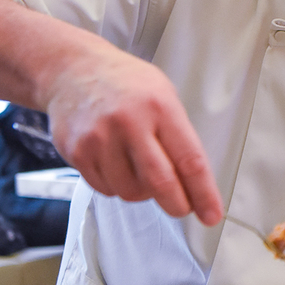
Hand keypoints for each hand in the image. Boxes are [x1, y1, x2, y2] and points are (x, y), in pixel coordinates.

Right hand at [45, 47, 223, 224]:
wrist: (72, 70)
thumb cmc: (126, 85)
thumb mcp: (164, 96)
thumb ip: (178, 137)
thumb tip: (195, 185)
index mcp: (159, 107)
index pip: (190, 160)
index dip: (203, 193)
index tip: (211, 214)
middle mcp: (129, 122)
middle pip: (160, 182)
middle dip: (177, 205)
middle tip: (182, 208)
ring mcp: (99, 138)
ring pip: (131, 192)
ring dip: (143, 192)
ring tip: (140, 168)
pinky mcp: (77, 152)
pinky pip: (106, 189)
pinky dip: (118, 186)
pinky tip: (117, 164)